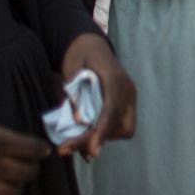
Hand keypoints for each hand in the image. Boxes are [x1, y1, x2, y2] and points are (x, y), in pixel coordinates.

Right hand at [0, 114, 48, 194]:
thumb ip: (1, 134)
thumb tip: (23, 145)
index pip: (29, 148)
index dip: (40, 150)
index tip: (43, 150)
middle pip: (26, 172)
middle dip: (33, 168)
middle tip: (31, 164)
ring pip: (13, 193)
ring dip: (18, 185)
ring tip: (15, 178)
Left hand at [58, 33, 136, 158]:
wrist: (91, 43)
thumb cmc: (78, 54)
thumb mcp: (70, 69)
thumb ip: (74, 94)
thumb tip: (78, 121)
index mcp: (114, 78)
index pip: (111, 110)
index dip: (102, 132)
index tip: (93, 151)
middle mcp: (127, 89)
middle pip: (117, 124)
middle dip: (95, 139)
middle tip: (65, 149)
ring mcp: (129, 96)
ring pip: (123, 128)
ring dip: (101, 136)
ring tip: (74, 141)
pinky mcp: (127, 102)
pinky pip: (121, 124)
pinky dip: (105, 132)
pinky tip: (87, 138)